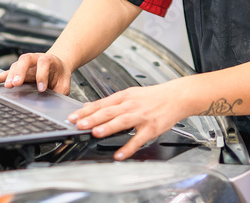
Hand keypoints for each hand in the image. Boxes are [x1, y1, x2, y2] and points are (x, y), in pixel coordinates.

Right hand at [0, 52, 72, 93]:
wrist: (57, 65)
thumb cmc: (60, 74)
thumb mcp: (64, 83)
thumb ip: (60, 91)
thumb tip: (55, 102)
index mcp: (49, 59)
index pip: (44, 63)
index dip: (42, 75)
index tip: (41, 88)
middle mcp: (35, 58)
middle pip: (25, 60)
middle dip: (20, 71)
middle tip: (17, 83)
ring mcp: (25, 64)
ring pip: (15, 66)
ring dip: (10, 75)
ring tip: (7, 86)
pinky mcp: (18, 70)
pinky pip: (6, 72)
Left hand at [67, 82, 187, 160]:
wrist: (176, 97)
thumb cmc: (153, 97)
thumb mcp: (129, 94)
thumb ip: (110, 102)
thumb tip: (89, 106)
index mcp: (124, 97)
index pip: (101, 103)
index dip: (86, 110)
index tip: (73, 116)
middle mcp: (131, 105)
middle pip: (109, 111)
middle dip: (93, 118)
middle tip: (79, 124)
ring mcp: (141, 116)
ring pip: (122, 121)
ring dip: (108, 127)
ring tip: (95, 133)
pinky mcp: (151, 128)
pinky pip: (138, 139)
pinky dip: (128, 147)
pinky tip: (119, 154)